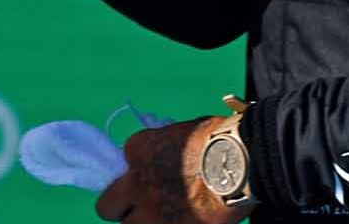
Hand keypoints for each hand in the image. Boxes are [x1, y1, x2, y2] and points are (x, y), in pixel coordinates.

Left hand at [93, 117, 247, 223]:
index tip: (154, 176)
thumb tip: (168, 159)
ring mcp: (151, 213)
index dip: (139, 174)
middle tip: (141, 207)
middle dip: (122, 208)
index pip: (122, 167)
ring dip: (142, 221)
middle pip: (107, 207)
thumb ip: (166, 149)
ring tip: (163, 217)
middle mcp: (136, 184)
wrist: (241, 163)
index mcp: (138, 150)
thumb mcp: (182, 133)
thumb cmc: (219, 139)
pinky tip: (184, 221)